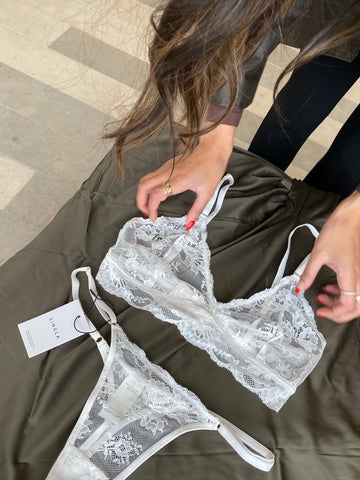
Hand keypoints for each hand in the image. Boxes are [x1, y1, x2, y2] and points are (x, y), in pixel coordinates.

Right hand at [136, 123, 235, 226]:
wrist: (212, 148)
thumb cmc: (211, 167)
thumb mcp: (207, 193)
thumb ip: (197, 210)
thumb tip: (190, 223)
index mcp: (178, 180)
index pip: (156, 195)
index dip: (151, 208)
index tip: (154, 217)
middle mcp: (169, 172)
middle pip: (143, 186)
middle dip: (140, 201)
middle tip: (146, 212)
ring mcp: (166, 167)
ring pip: (145, 180)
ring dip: (142, 194)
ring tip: (147, 205)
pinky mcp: (167, 165)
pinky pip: (151, 176)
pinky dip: (147, 187)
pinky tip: (154, 194)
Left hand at [296, 191, 359, 321]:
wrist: (349, 219)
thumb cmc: (337, 232)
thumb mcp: (317, 254)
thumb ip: (308, 274)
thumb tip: (299, 287)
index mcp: (350, 275)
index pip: (347, 304)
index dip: (334, 312)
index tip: (321, 311)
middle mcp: (358, 277)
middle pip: (356, 307)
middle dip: (339, 313)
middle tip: (324, 311)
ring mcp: (359, 274)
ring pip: (356, 299)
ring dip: (339, 302)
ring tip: (322, 296)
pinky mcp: (357, 270)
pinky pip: (354, 289)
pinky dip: (342, 292)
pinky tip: (329, 288)